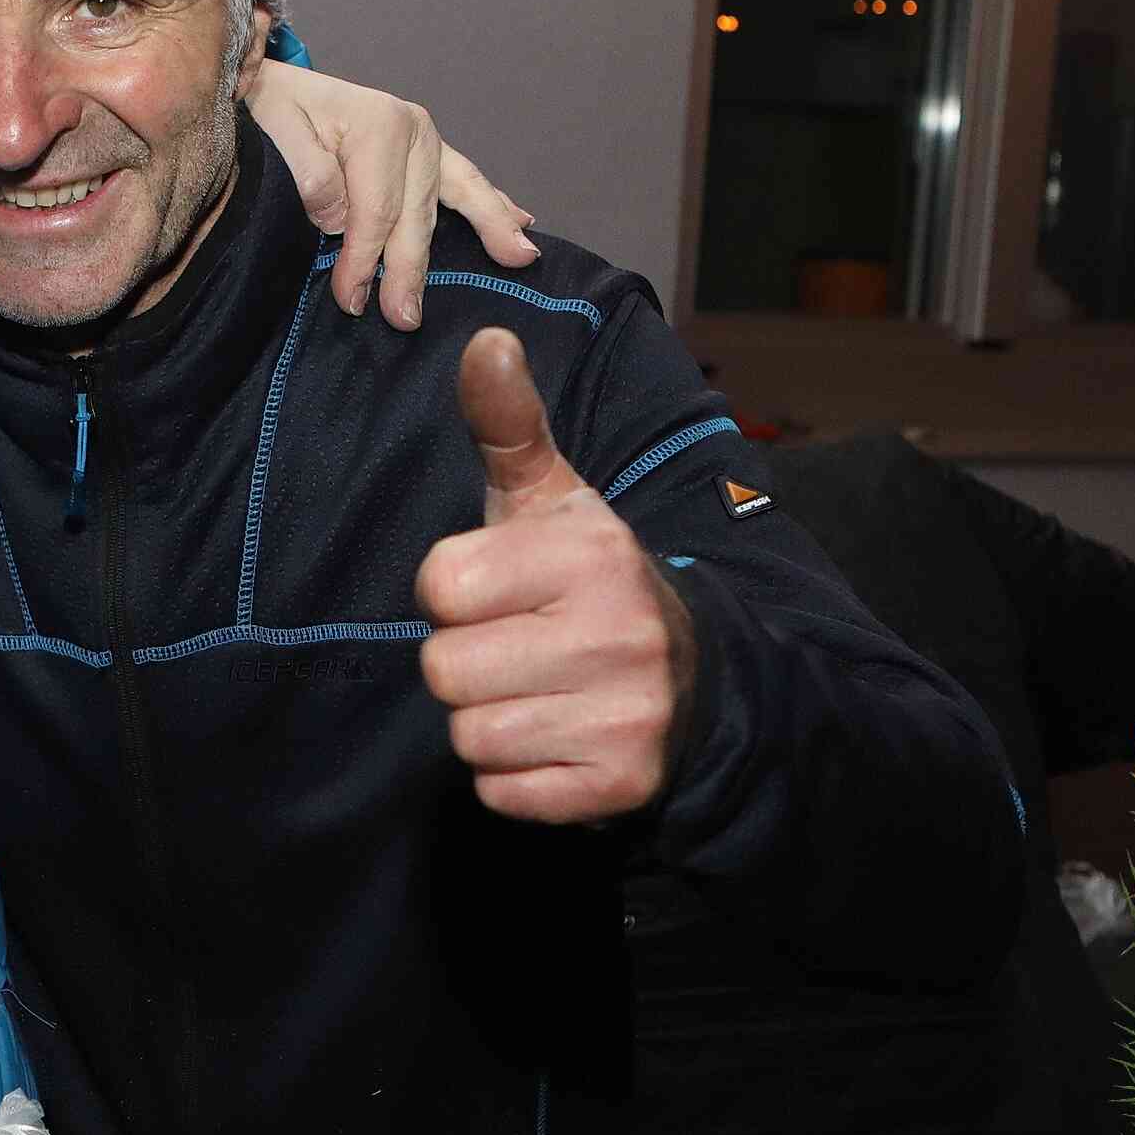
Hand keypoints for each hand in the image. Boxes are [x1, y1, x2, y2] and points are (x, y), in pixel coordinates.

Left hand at [243, 59, 538, 328]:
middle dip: (410, 270)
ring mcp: (426, 139)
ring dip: (486, 232)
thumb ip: (306, 173)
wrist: (274, 86)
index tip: (350, 299)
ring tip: (517, 260)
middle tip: (405, 318)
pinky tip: (523, 225)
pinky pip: (467, 181)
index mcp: (380, 124)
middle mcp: (413, 130)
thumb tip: (340, 218)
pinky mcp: (429, 150)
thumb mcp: (274, 132)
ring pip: (455, 198)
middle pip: (417, 214)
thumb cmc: (272, 111)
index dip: (364, 260)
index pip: (377, 210)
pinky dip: (493, 204)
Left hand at [414, 328, 696, 823]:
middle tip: (516, 647)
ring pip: (469, 735)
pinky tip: (553, 737)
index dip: (452, 592)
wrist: (694, 678)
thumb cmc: (586, 581)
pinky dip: (513, 776)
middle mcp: (616, 633)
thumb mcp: (550, 499)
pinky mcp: (619, 786)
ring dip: (487, 720)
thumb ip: (508, 424)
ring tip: (536, 691)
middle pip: (444, 669)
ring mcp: (625, 714)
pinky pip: (501, 792)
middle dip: (465, 662)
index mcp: (589, 554)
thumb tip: (485, 342)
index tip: (497, 590)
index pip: (440, 587)